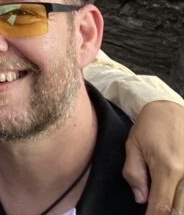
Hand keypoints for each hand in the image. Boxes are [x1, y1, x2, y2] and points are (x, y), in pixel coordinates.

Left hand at [121, 100, 183, 214]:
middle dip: (168, 212)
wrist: (171, 108)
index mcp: (168, 168)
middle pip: (181, 208)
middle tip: (156, 208)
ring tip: (165, 198)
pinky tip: (176, 192)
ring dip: (177, 204)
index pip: (162, 206)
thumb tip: (141, 200)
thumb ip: (134, 175)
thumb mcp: (133, 146)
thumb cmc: (151, 126)